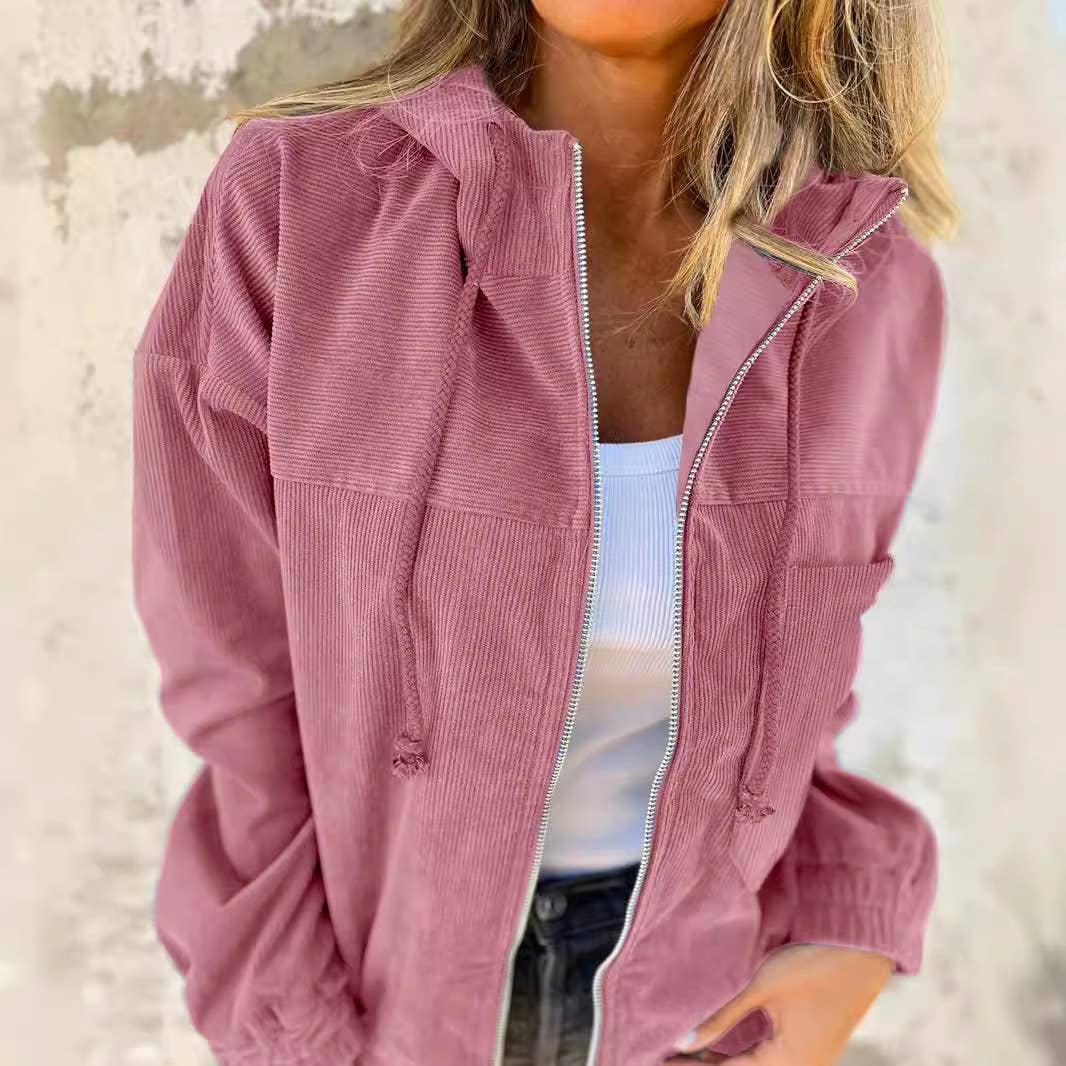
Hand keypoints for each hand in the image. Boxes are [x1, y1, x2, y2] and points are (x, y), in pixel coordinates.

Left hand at [663, 943, 893, 1063]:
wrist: (861, 950)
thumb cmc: (811, 964)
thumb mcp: (761, 988)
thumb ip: (722, 1017)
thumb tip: (683, 1042)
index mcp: (789, 1063)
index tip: (656, 1060)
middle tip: (665, 1056)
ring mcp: (808, 1061)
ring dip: (722, 1062)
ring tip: (684, 1053)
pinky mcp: (810, 1048)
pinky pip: (769, 1060)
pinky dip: (741, 1055)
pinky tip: (718, 1046)